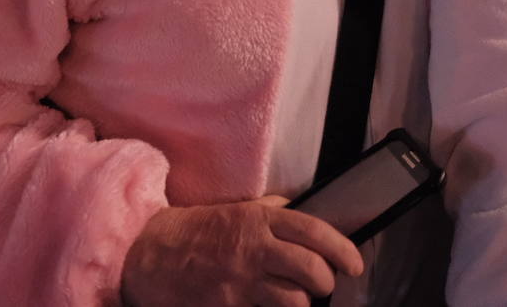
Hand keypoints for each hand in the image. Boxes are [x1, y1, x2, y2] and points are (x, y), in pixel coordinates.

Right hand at [121, 195, 362, 306]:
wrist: (152, 254)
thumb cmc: (201, 230)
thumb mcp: (239, 209)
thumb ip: (274, 211)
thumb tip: (308, 214)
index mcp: (259, 219)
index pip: (313, 231)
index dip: (341, 249)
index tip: (354, 263)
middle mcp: (253, 248)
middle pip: (310, 270)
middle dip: (326, 282)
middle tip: (325, 284)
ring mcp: (239, 282)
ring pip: (293, 301)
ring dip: (302, 303)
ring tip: (298, 299)